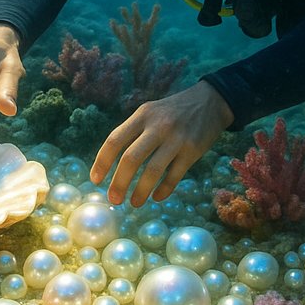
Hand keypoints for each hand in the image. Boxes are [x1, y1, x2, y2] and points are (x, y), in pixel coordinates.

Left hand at [91, 80, 234, 205]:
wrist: (210, 101)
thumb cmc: (172, 112)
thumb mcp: (150, 112)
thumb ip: (133, 132)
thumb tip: (110, 163)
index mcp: (142, 115)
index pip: (115, 140)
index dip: (102, 162)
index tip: (95, 180)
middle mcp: (157, 126)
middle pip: (131, 158)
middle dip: (119, 182)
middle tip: (113, 199)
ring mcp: (176, 139)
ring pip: (153, 171)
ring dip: (141, 191)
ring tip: (134, 203)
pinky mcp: (193, 151)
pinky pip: (174, 176)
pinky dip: (164, 190)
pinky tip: (156, 197)